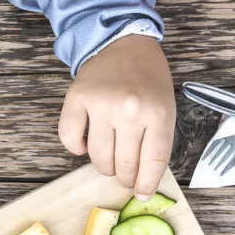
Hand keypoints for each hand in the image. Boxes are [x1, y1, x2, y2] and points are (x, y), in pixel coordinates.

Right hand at [60, 34, 174, 197]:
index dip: (147, 184)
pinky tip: (84, 146)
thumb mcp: (165, 106)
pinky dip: (75, 148)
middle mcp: (129, 110)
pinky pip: (69, 137)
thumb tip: (144, 182)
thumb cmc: (148, 78)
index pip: (153, 163)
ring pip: (98, 157)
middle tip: (125, 177)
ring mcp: (101, 104)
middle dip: (125, 178)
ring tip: (109, 161)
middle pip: (125, 164)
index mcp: (158, 113)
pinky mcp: (77, 98)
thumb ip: (158, 141)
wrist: (125, 41)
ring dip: (103, 167)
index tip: (142, 193)